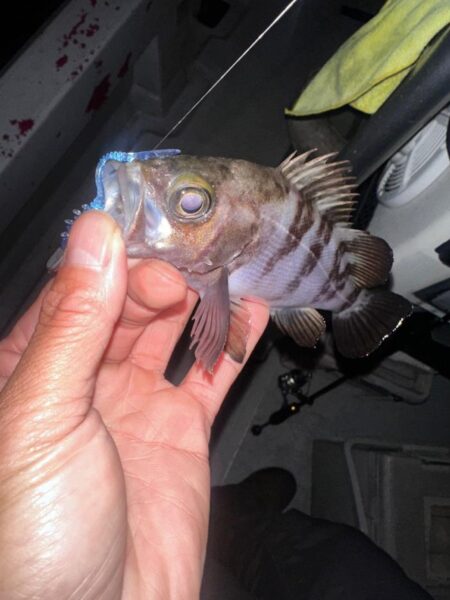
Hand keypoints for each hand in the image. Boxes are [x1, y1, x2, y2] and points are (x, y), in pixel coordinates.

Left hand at [0, 212, 268, 599]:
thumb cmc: (37, 539)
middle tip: (185, 268)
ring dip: (194, 300)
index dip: (109, 257)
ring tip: (220, 275)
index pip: (74, 290)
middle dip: (155, 279)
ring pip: (169, 331)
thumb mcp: (44, 414)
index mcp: (32, 371)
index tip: (144, 231)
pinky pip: (210, 373)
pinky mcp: (180, 430)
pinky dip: (231, 342)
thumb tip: (93, 239)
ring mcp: (135, 403)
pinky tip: (248, 313)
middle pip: (124, 304)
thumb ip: (72, 323)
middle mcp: (83, 382)